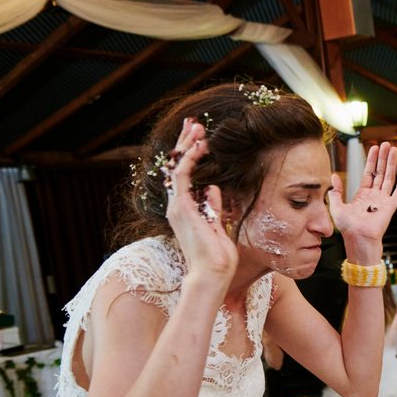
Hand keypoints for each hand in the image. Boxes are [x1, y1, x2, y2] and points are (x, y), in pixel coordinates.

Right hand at [164, 118, 236, 290]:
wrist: (212, 273)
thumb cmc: (218, 257)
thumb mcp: (219, 226)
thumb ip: (214, 208)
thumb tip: (214, 189)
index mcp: (185, 210)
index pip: (184, 176)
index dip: (189, 155)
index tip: (198, 139)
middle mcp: (177, 206)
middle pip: (177, 167)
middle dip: (184, 143)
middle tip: (192, 123)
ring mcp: (177, 206)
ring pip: (177, 167)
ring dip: (187, 145)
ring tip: (196, 128)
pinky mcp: (182, 207)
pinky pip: (183, 175)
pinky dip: (191, 158)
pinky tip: (200, 145)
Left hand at [329, 142, 396, 262]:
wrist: (358, 239)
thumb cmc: (348, 228)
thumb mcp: (336, 206)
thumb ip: (335, 191)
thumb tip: (332, 176)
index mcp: (363, 195)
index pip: (369, 173)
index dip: (371, 160)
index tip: (374, 147)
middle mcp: (375, 196)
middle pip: (381, 172)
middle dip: (383, 158)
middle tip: (386, 144)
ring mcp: (384, 200)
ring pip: (390, 177)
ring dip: (391, 163)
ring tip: (393, 149)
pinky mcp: (391, 206)